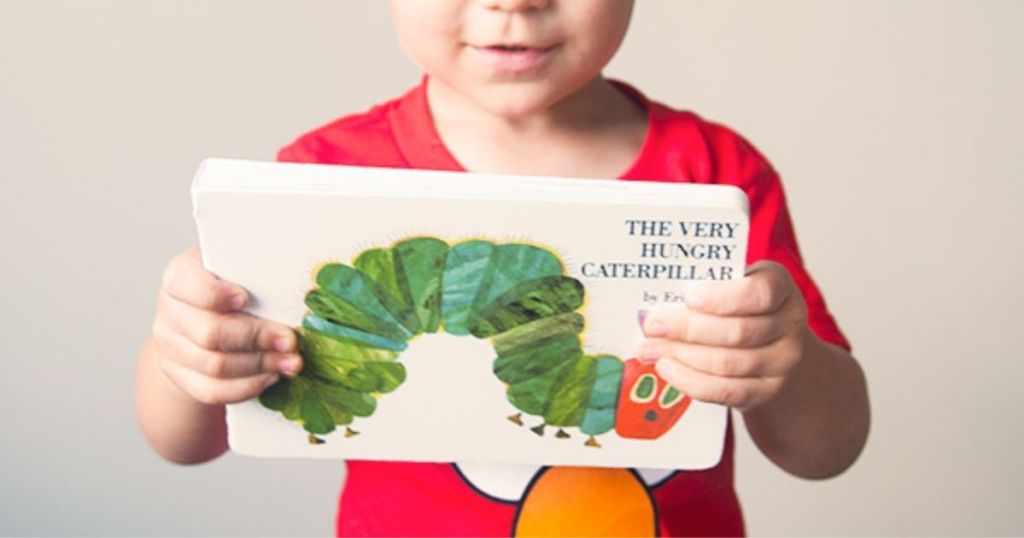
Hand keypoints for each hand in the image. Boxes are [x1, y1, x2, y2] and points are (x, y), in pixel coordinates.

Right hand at [150, 245, 302, 405]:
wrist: (200, 317)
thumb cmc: (229, 286)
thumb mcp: (237, 270)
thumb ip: (255, 274)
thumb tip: (295, 287)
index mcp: (180, 277)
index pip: (191, 286)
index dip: (217, 295)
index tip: (246, 298)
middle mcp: (170, 312)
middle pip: (210, 333)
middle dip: (258, 338)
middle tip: (290, 340)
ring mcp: (170, 348)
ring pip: (215, 366)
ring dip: (260, 365)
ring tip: (290, 361)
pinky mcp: (180, 377)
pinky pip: (212, 392)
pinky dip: (247, 387)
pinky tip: (270, 377)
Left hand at [639, 260, 810, 411]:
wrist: (771, 347)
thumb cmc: (739, 307)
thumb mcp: (730, 284)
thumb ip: (704, 286)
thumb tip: (656, 298)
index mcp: (779, 285)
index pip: (760, 293)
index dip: (723, 298)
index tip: (688, 297)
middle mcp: (789, 323)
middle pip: (738, 332)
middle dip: (688, 329)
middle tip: (652, 326)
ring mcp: (782, 361)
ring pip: (728, 363)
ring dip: (682, 356)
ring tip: (649, 349)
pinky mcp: (766, 391)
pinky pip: (726, 391)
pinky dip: (691, 381)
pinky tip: (667, 369)